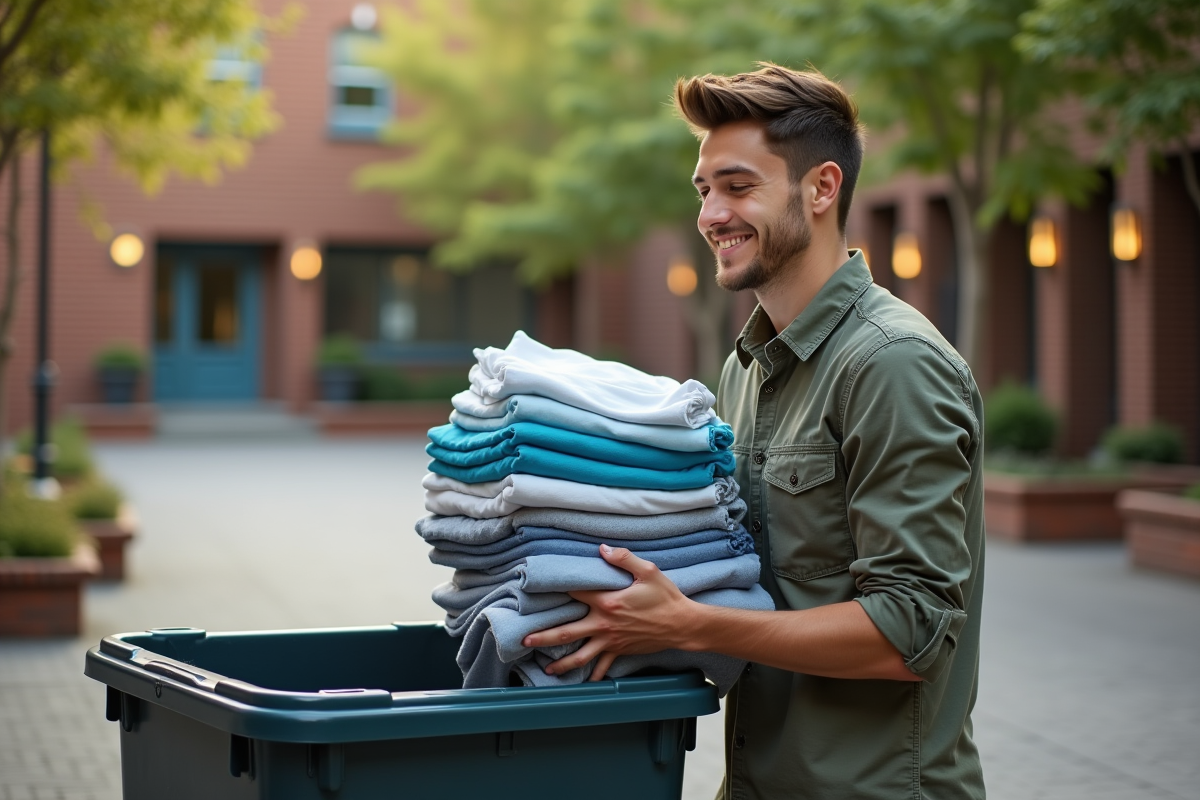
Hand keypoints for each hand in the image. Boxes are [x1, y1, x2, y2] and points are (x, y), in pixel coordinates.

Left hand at [522, 544, 695, 680]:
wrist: (682, 624)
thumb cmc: (666, 597)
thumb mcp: (647, 571)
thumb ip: (623, 558)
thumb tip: (602, 549)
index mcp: (608, 602)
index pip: (576, 593)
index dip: (559, 588)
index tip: (541, 587)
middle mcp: (604, 624)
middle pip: (567, 632)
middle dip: (545, 636)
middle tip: (526, 639)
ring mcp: (611, 641)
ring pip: (580, 655)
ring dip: (562, 663)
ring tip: (547, 669)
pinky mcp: (620, 651)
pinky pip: (603, 666)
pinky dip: (592, 675)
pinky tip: (583, 683)